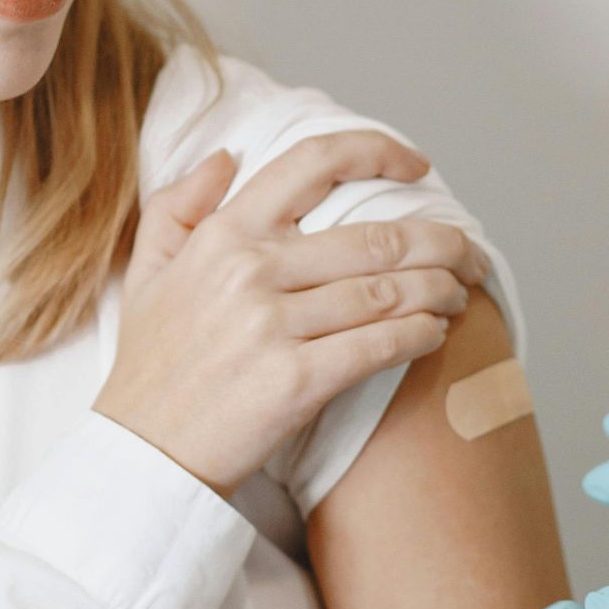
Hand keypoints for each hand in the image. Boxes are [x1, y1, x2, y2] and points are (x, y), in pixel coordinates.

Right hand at [96, 131, 477, 492]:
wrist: (140, 456)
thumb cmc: (150, 367)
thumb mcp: (146, 272)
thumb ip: (179, 204)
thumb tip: (228, 155)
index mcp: (221, 234)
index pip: (313, 164)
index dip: (377, 152)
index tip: (417, 166)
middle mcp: (250, 271)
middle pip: (375, 238)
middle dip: (439, 241)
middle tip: (468, 251)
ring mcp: (272, 326)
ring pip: (386, 291)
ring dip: (438, 289)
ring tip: (458, 292)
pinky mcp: (294, 381)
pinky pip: (378, 346)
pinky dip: (419, 335)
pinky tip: (435, 332)